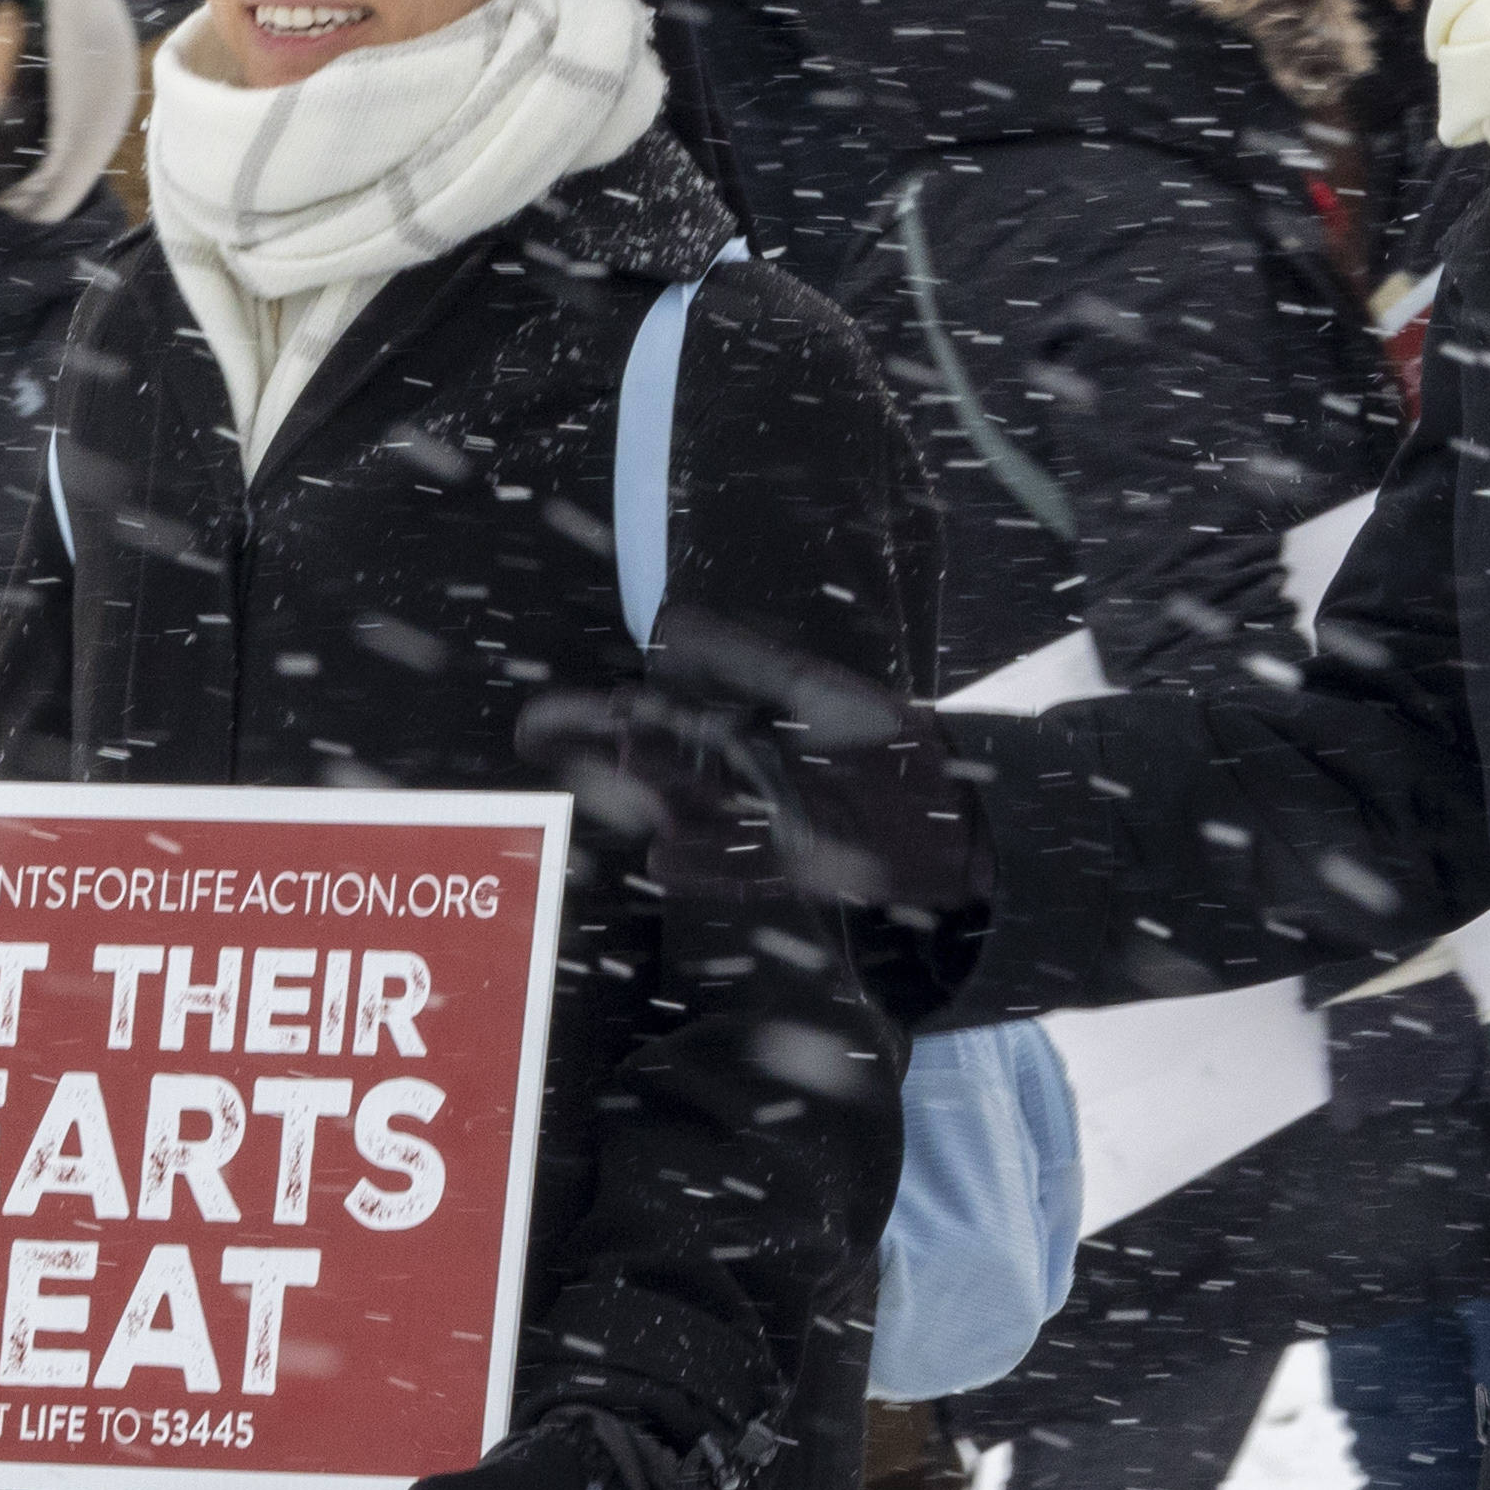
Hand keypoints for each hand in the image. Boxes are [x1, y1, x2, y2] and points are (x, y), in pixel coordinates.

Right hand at [519, 610, 987, 914]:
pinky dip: (704, 864)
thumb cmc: (881, 739)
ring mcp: (754, 822)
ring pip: (690, 806)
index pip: (651, 718)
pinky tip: (661, 859)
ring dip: (648, 794)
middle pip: (655, 763)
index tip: (538, 717)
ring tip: (604, 776)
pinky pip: (738, 864)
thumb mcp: (812, 687)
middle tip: (537, 741)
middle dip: (598, 751)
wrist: (952, 807)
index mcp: (730, 730)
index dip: (594, 717)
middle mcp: (730, 777)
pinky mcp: (789, 862)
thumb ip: (741, 657)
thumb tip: (663, 624)